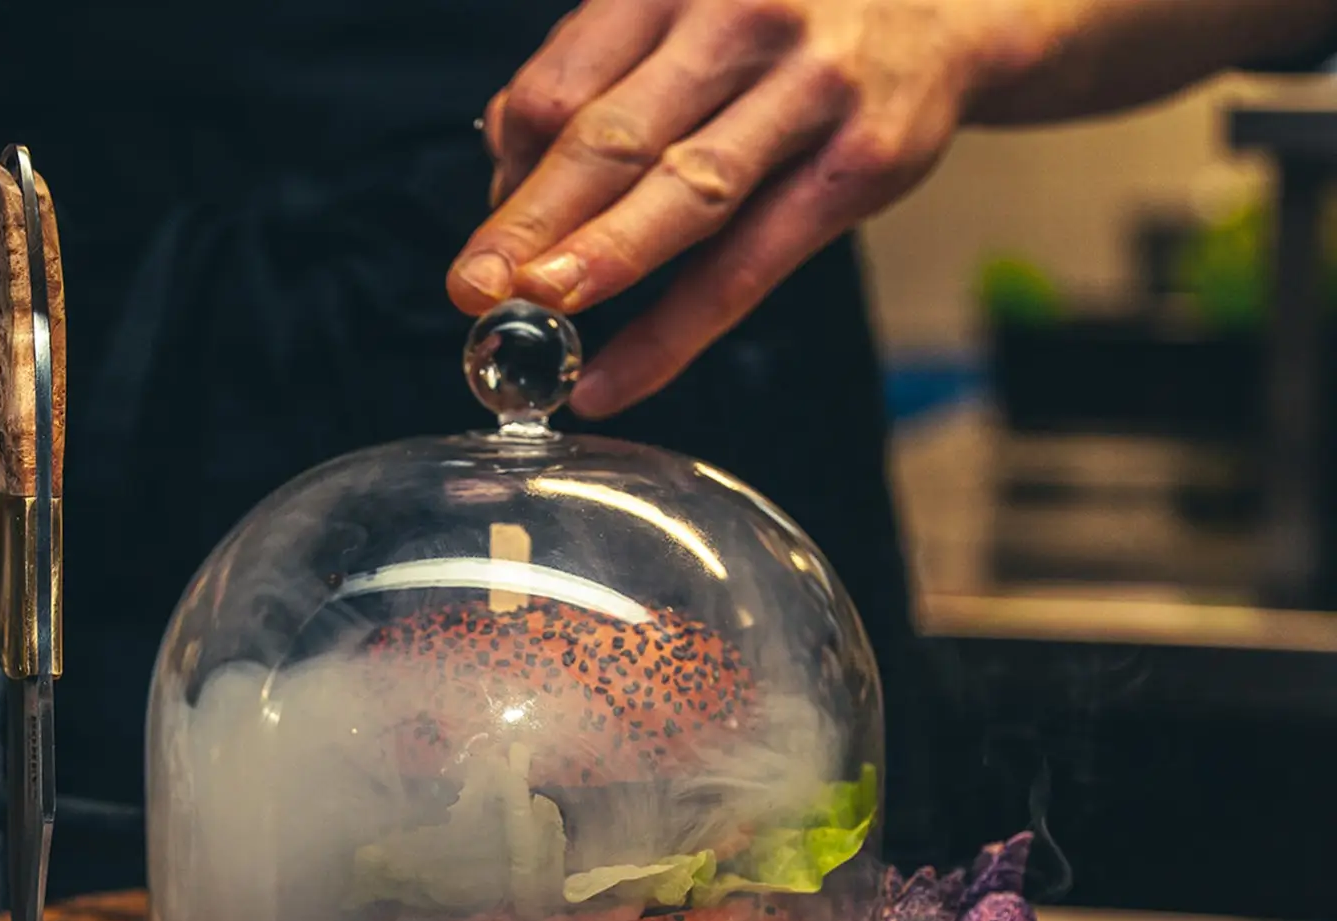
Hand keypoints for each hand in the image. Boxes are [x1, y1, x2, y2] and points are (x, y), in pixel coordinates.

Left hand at [447, 0, 1044, 417]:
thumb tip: (503, 179)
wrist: (952, 1)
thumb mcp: (691, 15)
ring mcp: (809, 91)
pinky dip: (675, 333)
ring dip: (603, 260)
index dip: (511, 174)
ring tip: (537, 316)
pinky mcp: (861, 164)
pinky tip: (615, 377)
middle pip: (615, 135)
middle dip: (534, 223)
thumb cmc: (789, 21)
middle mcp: (740, 21)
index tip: (478, 249)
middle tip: (474, 289)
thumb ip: (601, 80)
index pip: (564, 84)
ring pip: (686, 192)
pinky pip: (750, 266)